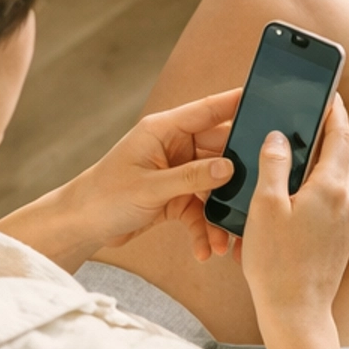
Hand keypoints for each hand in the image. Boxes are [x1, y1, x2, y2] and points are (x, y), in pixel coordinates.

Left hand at [0, 89, 242, 271]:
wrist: (81, 227)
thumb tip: (229, 167)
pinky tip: (205, 250)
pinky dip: (205, 229)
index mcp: (164, 130)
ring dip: (222, 212)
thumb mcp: (150, 187)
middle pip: (220, 152)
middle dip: (238, 175)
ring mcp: (177, 173)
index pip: (208, 110)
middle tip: (261, 190)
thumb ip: (191, 177)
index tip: (267, 99)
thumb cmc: (104, 196)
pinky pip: (200, 210)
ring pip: (214, 186)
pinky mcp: (176, 198)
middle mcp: (174, 147)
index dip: (237, 102)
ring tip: (227, 239)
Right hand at [239, 95, 348, 333]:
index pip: (340, 136)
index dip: (335, 111)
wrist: (297, 312)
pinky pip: (338, 199)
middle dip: (331, 132)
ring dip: (327, 159)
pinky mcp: (345, 238)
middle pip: (344, 154)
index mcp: (333, 187)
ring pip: (342, 177)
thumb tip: (280, 137)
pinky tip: (303, 190)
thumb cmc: (276, 262)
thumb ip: (273, 164)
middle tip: (314, 115)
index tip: (329, 93)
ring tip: (305, 149)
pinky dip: (324, 184)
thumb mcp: (265, 206)